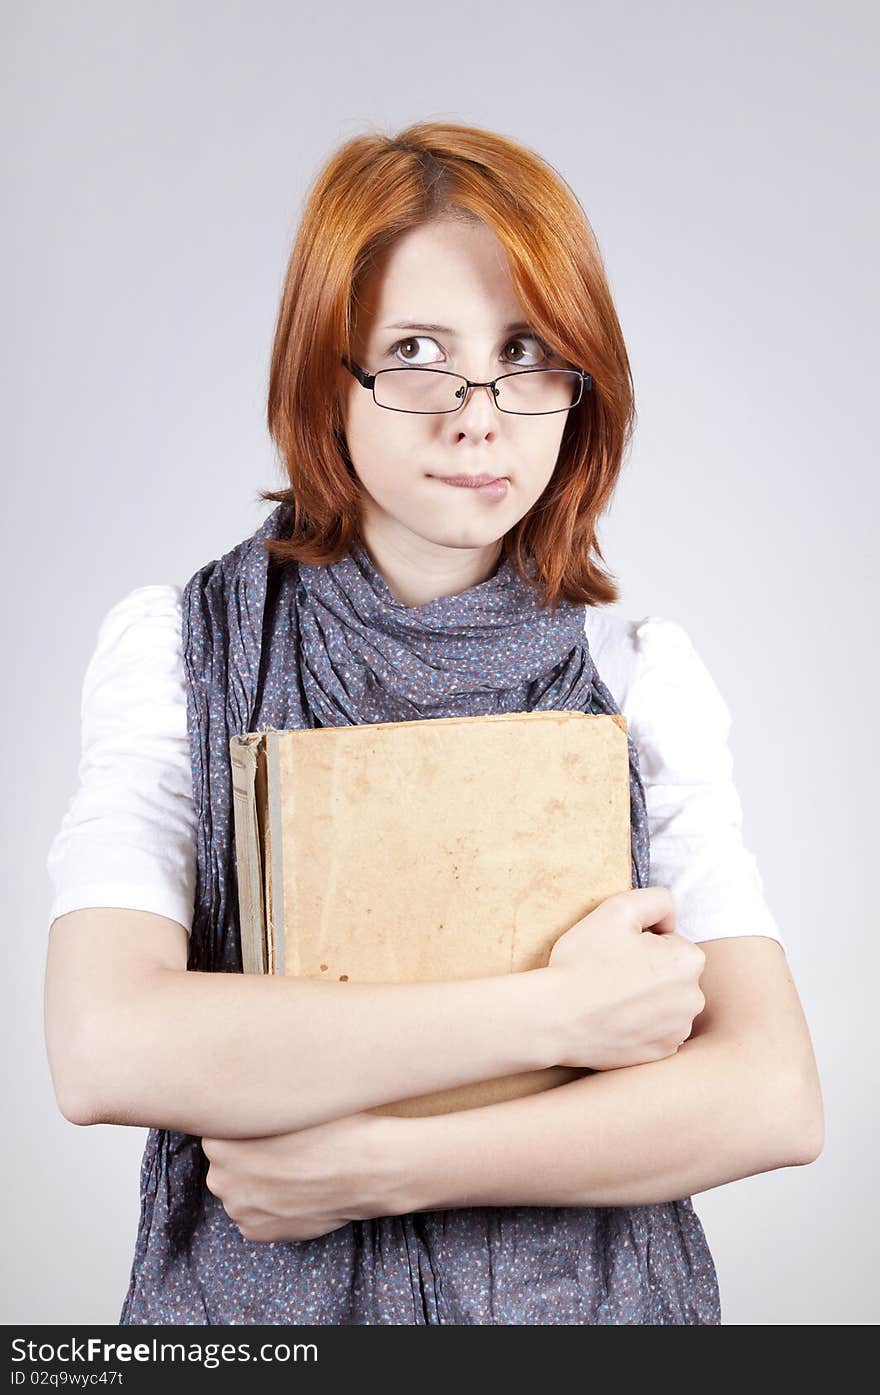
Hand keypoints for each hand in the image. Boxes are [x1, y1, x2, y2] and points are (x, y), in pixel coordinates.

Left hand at [201, 1109, 408, 1243]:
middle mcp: (220, 1178)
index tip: (265, 1125)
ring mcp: (239, 1209)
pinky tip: (295, 1191)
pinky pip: (254, 1215)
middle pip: (225, 1161)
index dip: (244, 1125)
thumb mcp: (287, 1096)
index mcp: (220, 1141)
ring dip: (257, 1182)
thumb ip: (254, 1101)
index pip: (217, 1129)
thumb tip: (243, 1092)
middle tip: (283, 1147)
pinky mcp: (257, 1233)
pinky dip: (269, 1206)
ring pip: (240, 1188)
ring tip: (294, 1169)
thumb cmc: (333, 1126)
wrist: (367, 1168)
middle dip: (245, 1156)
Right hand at [546, 886, 706, 1070]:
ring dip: (645, 998)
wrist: (556, 1019)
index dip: (642, 941)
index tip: (617, 950)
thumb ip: (655, 899)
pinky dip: (639, 1024)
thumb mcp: (617, 909)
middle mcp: (693, 999)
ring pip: (664, 1002)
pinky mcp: (660, 1054)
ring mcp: (677, 1031)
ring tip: (609, 996)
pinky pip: (655, 1030)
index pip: (670, 940)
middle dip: (648, 969)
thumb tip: (669, 919)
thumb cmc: (585, 961)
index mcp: (689, 961)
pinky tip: (613, 1019)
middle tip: (611, 972)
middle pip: (671, 972)